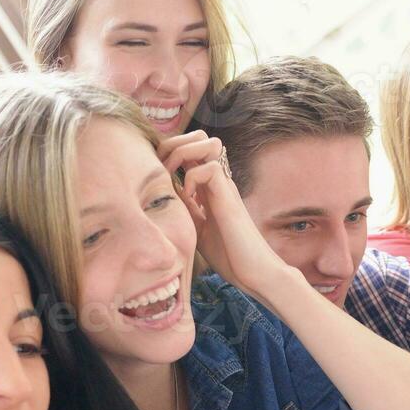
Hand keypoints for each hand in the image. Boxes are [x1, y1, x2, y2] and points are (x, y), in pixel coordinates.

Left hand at [159, 132, 289, 294]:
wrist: (254, 273)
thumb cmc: (229, 256)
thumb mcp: (196, 229)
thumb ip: (184, 210)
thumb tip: (163, 195)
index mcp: (209, 186)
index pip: (189, 149)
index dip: (169, 153)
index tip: (155, 175)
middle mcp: (218, 180)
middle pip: (199, 136)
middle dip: (173, 144)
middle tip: (161, 169)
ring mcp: (224, 186)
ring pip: (206, 141)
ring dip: (181, 153)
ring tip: (171, 176)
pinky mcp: (228, 197)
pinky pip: (208, 168)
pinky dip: (191, 178)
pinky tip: (189, 200)